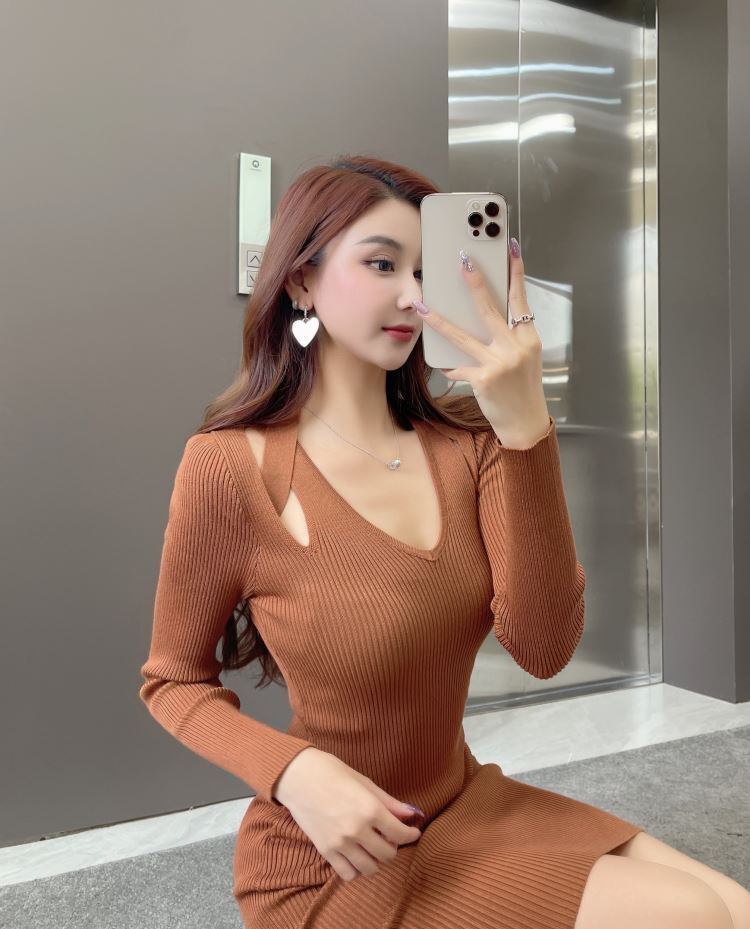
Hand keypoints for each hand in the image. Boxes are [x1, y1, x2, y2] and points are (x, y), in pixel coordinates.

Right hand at [273, 747, 424, 882]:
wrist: (297, 776)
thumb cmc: (332, 772)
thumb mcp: (364, 782)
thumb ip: (389, 802)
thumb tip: (411, 813)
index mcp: (370, 809)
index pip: (400, 833)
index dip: (411, 835)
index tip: (412, 832)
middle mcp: (357, 830)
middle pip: (387, 854)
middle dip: (393, 846)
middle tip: (390, 836)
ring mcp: (340, 843)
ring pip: (370, 868)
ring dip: (376, 860)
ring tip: (373, 847)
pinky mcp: (325, 851)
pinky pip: (348, 874)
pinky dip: (356, 869)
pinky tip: (356, 856)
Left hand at [414, 238, 550, 448]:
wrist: (526, 422)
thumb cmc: (522, 387)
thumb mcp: (524, 357)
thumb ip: (510, 336)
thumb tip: (485, 314)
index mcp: (529, 338)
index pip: (521, 299)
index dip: (516, 272)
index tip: (510, 248)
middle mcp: (516, 348)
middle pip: (490, 309)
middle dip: (475, 283)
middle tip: (463, 260)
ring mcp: (499, 364)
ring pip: (463, 336)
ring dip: (439, 320)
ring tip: (422, 306)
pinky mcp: (483, 380)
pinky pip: (458, 367)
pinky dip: (451, 366)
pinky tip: (445, 366)